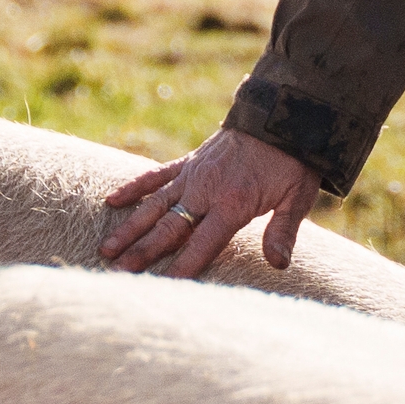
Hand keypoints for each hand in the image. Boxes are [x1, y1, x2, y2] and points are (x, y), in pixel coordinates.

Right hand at [100, 126, 318, 279]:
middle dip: (143, 252)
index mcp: (233, 203)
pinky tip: (111, 200)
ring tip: (106, 249)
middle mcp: (206, 190)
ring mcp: (193, 174)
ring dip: (130, 227)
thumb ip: (283, 231)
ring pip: (154, 205)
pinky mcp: (188, 161)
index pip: (202, 243)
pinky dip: (134, 187)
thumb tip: (278, 265)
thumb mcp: (297, 196)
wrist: (280, 115)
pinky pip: (155, 175)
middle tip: (118, 273)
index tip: (161, 287)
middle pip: (169, 227)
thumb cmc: (291, 161)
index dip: (183, 267)